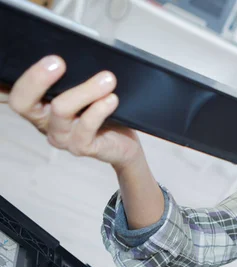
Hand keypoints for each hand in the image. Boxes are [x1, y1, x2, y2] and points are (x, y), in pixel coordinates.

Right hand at [2, 55, 142, 169]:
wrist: (124, 143)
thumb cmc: (102, 111)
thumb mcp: (85, 88)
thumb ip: (73, 74)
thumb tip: (73, 49)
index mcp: (38, 104)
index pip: (13, 92)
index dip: (10, 81)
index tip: (20, 61)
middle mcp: (43, 120)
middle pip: (22, 102)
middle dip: (36, 78)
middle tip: (58, 61)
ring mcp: (61, 136)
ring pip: (60, 110)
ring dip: (85, 90)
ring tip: (108, 79)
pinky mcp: (81, 147)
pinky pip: (85, 127)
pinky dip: (99, 109)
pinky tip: (111, 99)